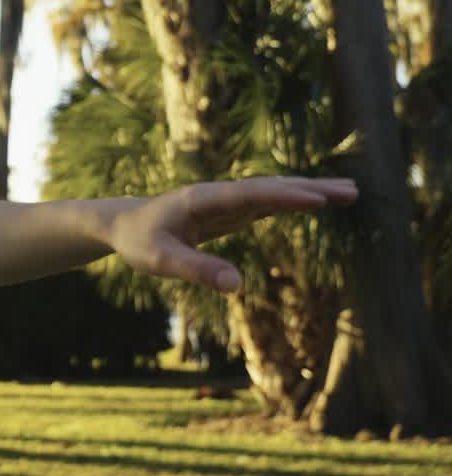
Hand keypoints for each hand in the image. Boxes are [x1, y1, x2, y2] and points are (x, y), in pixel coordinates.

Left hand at [107, 176, 358, 293]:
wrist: (123, 224)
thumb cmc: (139, 242)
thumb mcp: (161, 261)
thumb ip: (197, 271)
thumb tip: (238, 287)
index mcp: (202, 200)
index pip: (249, 195)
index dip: (283, 196)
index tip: (316, 199)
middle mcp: (218, 195)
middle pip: (270, 188)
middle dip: (311, 189)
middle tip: (352, 192)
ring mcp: (226, 201)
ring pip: (273, 193)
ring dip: (309, 192)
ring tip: (349, 193)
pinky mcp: (228, 211)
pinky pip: (266, 204)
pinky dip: (293, 201)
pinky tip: (316, 202)